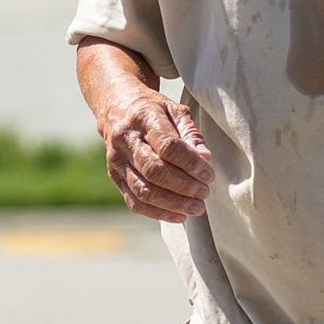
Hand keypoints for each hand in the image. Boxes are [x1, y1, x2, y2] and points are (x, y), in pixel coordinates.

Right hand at [102, 89, 215, 223]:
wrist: (115, 107)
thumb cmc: (152, 110)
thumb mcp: (174, 110)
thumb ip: (190, 134)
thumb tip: (205, 158)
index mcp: (143, 118)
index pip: (168, 146)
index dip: (190, 164)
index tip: (208, 175)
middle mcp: (126, 140)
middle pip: (154, 171)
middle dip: (183, 186)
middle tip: (204, 193)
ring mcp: (117, 161)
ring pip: (144, 190)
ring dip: (173, 203)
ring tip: (196, 207)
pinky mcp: (114, 177)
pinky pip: (134, 201)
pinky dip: (157, 213)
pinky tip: (178, 216)